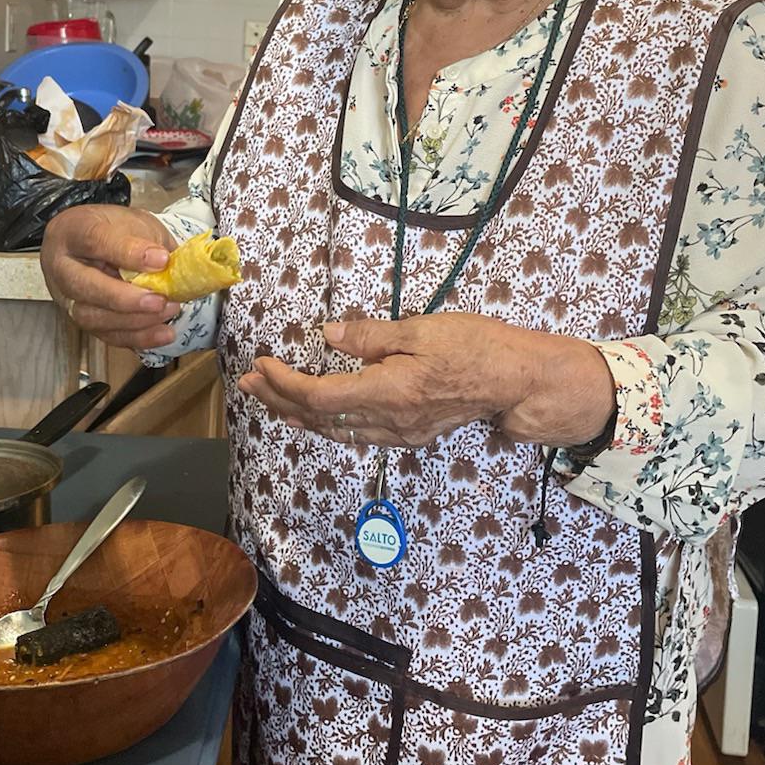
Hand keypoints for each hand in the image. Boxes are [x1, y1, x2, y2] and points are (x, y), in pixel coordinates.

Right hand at [40, 205, 181, 349]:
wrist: (97, 241)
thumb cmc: (114, 229)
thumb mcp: (134, 221)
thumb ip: (150, 241)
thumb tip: (173, 267)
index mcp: (73, 230)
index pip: (94, 240)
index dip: (128, 252)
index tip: (161, 259)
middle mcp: (61, 266)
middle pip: (84, 286)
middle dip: (124, 298)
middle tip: (160, 299)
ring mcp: (67, 296)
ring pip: (91, 317)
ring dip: (134, 320)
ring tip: (168, 311)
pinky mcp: (82, 319)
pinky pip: (105, 335)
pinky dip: (137, 337)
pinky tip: (162, 333)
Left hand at [238, 314, 615, 448]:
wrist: (517, 381)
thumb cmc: (476, 346)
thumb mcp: (422, 329)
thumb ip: (371, 336)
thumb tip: (328, 337)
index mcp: (389, 392)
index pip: (319, 397)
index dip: (284, 384)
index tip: (262, 363)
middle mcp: (390, 422)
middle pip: (320, 419)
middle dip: (279, 401)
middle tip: (247, 384)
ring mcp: (401, 434)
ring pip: (336, 432)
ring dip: (298, 416)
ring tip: (270, 402)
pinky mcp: (411, 435)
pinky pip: (357, 435)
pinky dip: (327, 424)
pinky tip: (316, 418)